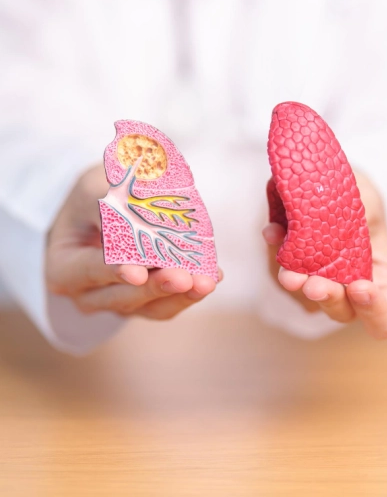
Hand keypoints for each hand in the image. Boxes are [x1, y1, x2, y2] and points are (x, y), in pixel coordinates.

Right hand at [46, 165, 220, 318]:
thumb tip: (140, 210)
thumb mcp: (92, 190)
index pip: (90, 270)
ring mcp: (117, 302)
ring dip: (180, 295)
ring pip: (150, 307)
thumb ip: (109, 202)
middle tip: (183, 276)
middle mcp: (88, 294)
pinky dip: (189, 292)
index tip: (138, 273)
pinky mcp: (145, 303)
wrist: (100, 210)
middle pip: (124, 296)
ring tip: (206, 281)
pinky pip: (167, 304)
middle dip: (156, 286)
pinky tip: (212, 276)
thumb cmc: (93, 197)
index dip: (115, 271)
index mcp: (64, 268)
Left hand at [262, 171, 386, 339]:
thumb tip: (333, 224)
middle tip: (314, 286)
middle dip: (328, 298)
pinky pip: (281, 265)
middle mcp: (351, 288)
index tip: (360, 287)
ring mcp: (320, 281)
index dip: (374, 310)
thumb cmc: (362, 199)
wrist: (332, 185)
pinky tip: (272, 232)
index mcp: (384, 279)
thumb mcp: (370, 200)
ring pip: (307, 295)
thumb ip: (360, 214)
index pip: (384, 319)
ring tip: (288, 273)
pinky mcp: (292, 266)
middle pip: (342, 311)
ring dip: (297, 284)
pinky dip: (276, 250)